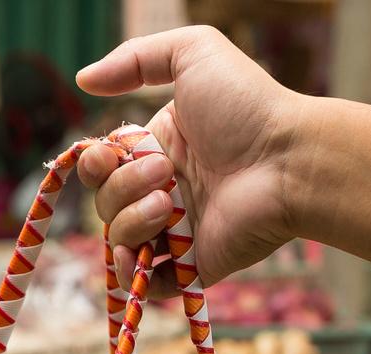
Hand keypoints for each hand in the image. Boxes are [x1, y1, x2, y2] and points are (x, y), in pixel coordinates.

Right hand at [76, 27, 305, 292]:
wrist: (288, 159)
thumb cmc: (247, 106)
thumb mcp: (193, 52)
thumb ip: (135, 58)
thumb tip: (82, 79)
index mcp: (158, 149)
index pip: (103, 168)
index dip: (96, 165)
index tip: (109, 156)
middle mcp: (163, 191)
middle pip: (105, 202)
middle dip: (121, 187)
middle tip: (163, 171)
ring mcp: (177, 231)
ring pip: (119, 238)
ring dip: (131, 219)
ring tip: (168, 203)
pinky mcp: (191, 265)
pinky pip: (144, 283)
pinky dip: (133, 272)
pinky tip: (144, 249)